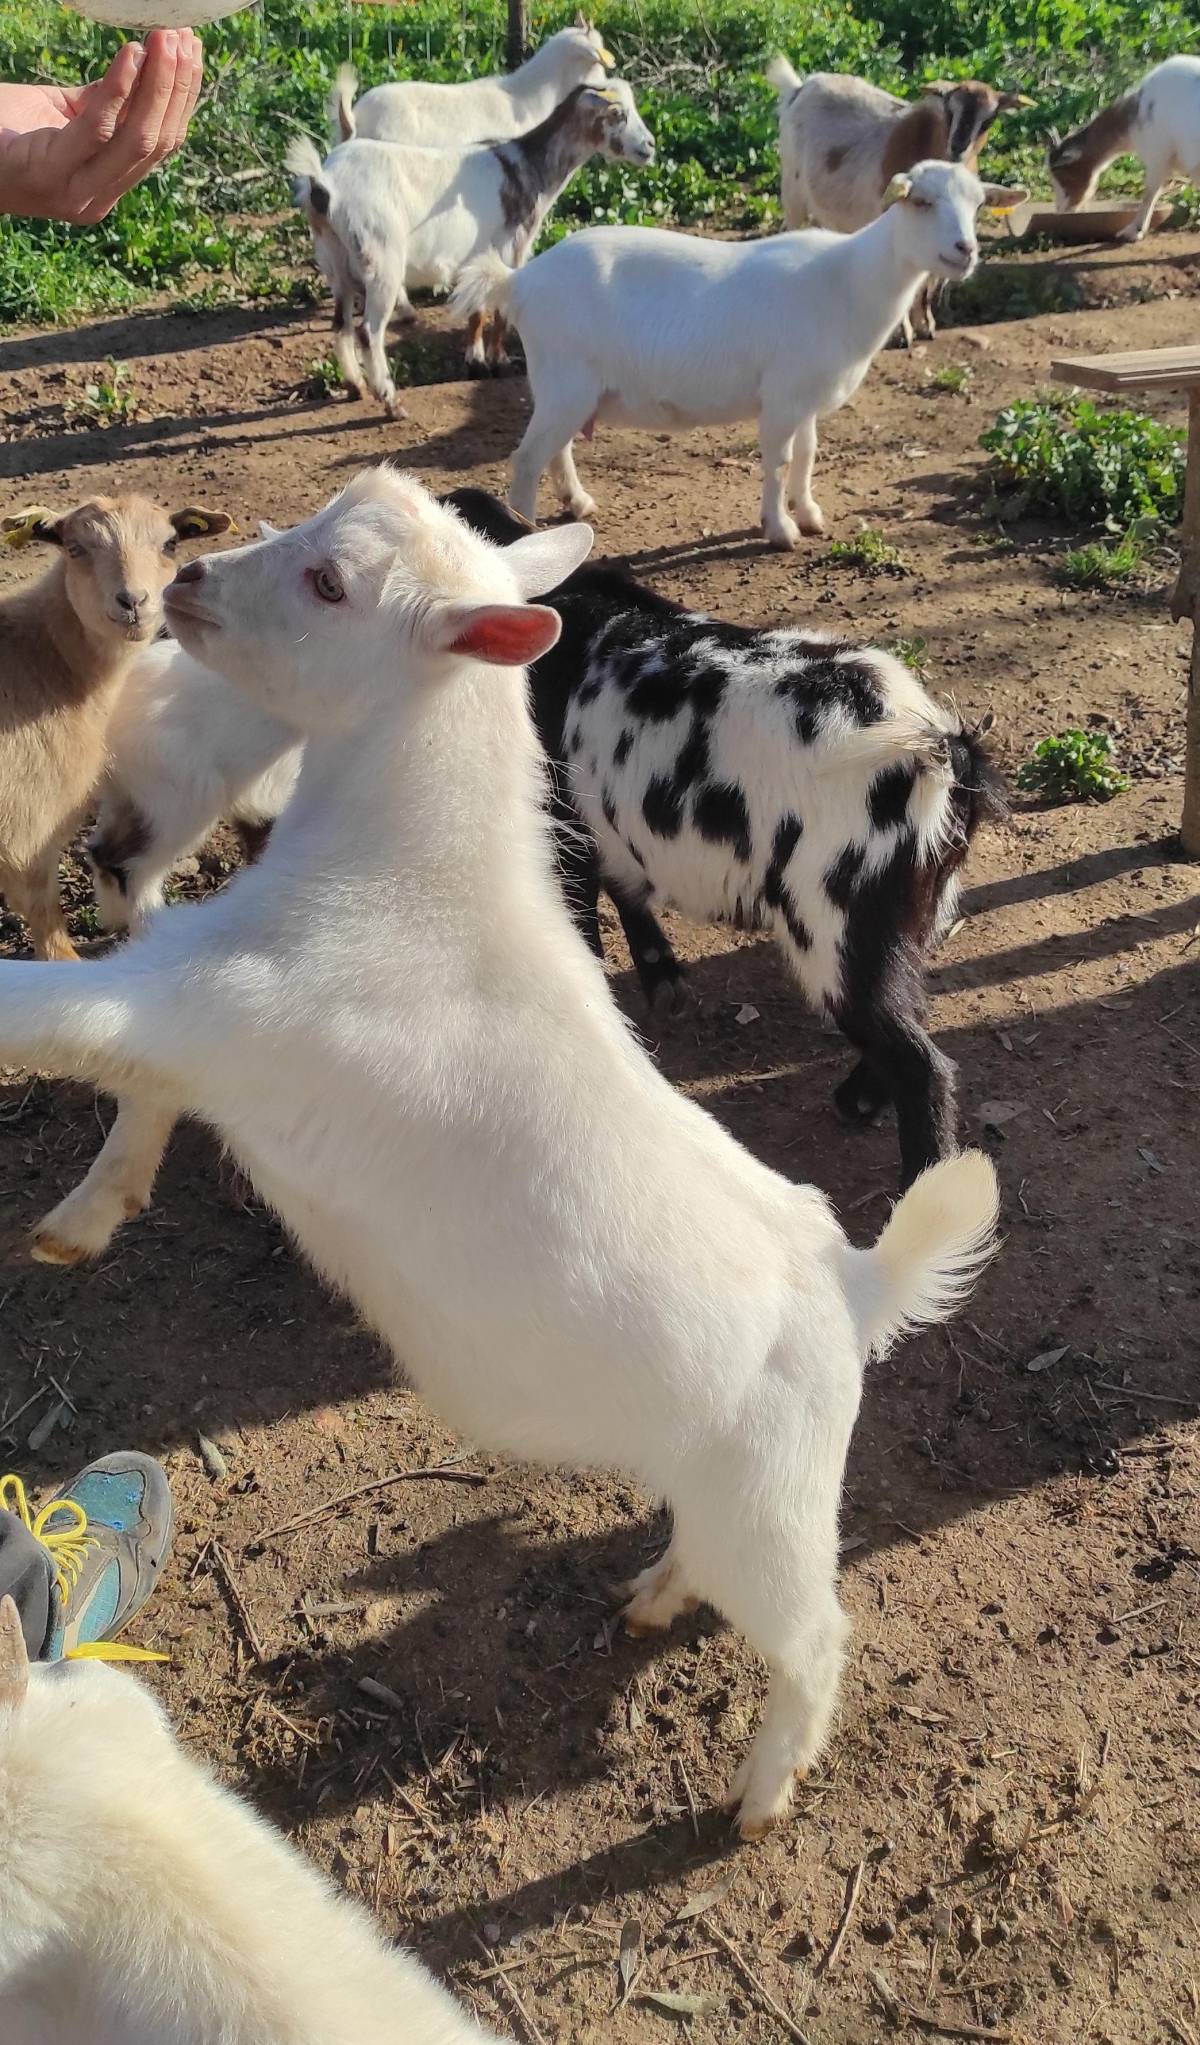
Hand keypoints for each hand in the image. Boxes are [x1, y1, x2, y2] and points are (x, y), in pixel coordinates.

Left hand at [0, 29, 202, 225]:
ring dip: (157, 85)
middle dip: (176, 88)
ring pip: (137, 139)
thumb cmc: (1, 131)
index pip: (161, 145)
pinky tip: (130, 54)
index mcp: (105, 188)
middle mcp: (98, 199)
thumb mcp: (59, 115)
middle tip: (183, 40)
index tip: (192, 54)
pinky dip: (118, 89)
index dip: (182, 99)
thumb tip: (139, 69)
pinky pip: (97, 127)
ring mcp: (77, 193)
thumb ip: (98, 105)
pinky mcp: (52, 175)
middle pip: (157, 142)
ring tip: (164, 40)